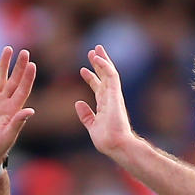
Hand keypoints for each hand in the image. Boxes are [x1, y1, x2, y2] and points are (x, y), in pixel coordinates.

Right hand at [0, 46, 35, 169]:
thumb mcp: (8, 136)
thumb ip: (18, 122)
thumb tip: (30, 110)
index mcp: (13, 110)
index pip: (23, 89)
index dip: (27, 77)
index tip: (32, 64)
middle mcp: (5, 103)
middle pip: (13, 80)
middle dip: (19, 66)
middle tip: (25, 52)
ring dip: (4, 64)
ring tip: (8, 49)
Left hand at [75, 45, 137, 163]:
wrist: (115, 145)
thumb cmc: (106, 140)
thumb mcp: (92, 126)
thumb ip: (86, 115)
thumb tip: (78, 103)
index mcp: (104, 105)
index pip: (98, 87)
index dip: (91, 78)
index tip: (82, 69)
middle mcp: (110, 98)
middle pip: (105, 76)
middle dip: (98, 64)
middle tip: (92, 51)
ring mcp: (114, 96)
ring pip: (109, 73)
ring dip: (102, 60)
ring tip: (95, 49)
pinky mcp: (116, 95)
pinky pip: (112, 76)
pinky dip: (106, 66)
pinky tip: (99, 58)